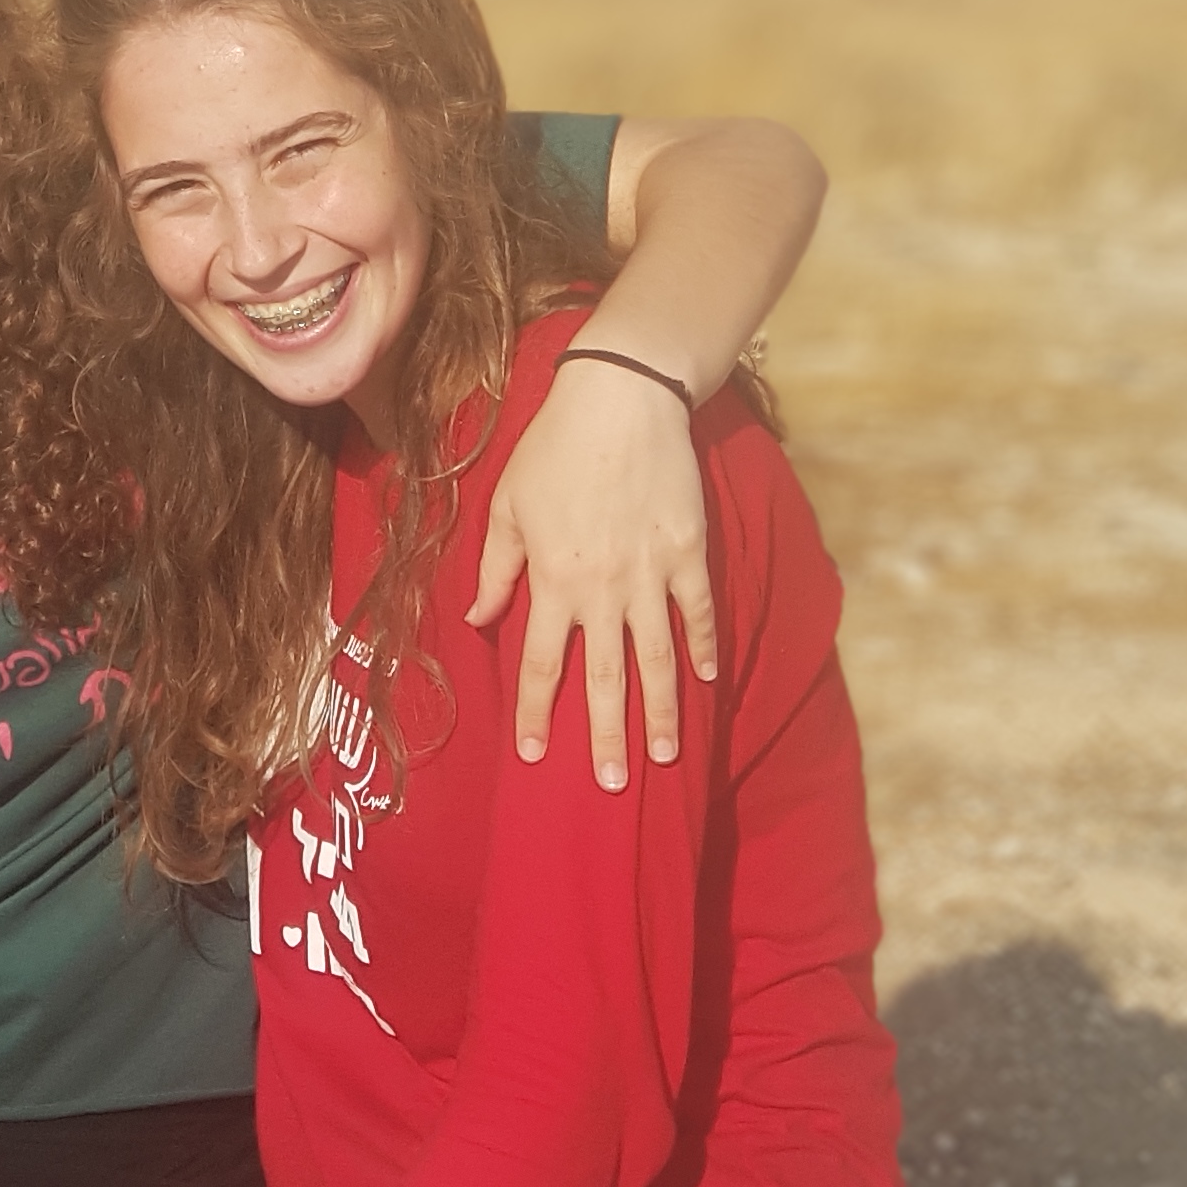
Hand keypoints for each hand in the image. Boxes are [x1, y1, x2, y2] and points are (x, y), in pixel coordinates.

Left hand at [467, 355, 717, 785]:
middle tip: (610, 786)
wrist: (620, 399)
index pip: (541, 664)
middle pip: (605, 678)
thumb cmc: (553, 448)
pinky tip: (709, 682)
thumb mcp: (507, 506)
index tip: (533, 756)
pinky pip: (698, 612)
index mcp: (552, 581)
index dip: (536, 713)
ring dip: (659, 711)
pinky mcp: (689, 552)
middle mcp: (602, 589)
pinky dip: (706, 648)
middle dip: (605, 736)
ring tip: (662, 756)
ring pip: (658, 658)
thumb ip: (496, 569)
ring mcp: (650, 574)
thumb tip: (477, 619)